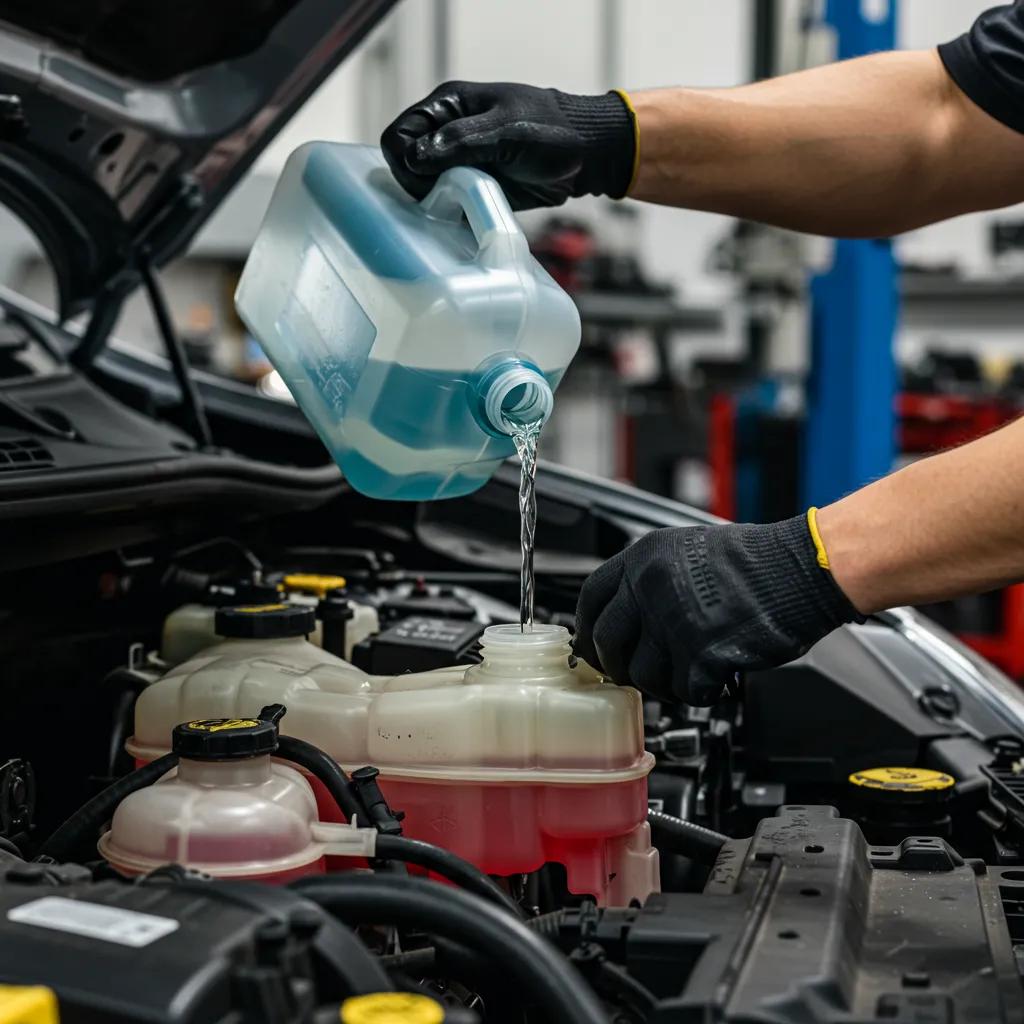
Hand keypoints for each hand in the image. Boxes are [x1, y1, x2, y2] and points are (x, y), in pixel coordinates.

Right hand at [381, 81, 634, 210]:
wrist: (584, 156)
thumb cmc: (551, 131)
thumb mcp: (507, 131)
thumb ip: (461, 142)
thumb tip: (415, 157)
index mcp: (447, 107)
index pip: (398, 136)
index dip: (405, 161)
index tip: (429, 178)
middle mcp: (445, 136)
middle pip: (404, 167)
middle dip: (418, 185)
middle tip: (449, 195)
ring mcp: (457, 165)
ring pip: (421, 191)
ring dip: (434, 203)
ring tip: (461, 205)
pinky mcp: (470, 191)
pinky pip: (444, 208)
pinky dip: (449, 217)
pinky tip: (464, 219)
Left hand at [574, 515, 861, 704]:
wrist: (803, 568)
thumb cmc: (756, 561)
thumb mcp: (686, 552)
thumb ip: (649, 581)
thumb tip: (623, 619)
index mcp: (644, 558)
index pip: (591, 598)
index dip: (587, 627)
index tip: (590, 644)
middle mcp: (650, 587)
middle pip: (607, 642)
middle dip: (616, 665)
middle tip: (630, 673)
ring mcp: (673, 621)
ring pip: (642, 674)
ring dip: (661, 683)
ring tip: (686, 674)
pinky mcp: (701, 654)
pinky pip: (684, 691)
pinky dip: (700, 692)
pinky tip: (715, 678)